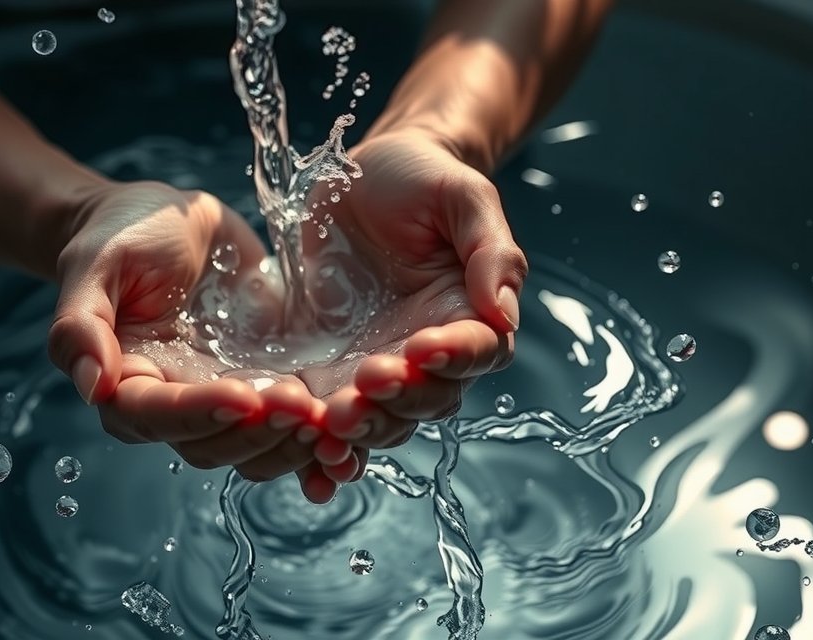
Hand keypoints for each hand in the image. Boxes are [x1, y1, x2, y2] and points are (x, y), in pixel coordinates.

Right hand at [46, 181, 323, 480]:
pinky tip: (353, 437)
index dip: (199, 414)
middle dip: (259, 431)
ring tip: (333, 415)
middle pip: (214, 445)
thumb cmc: (122, 236)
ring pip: (258, 446)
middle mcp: (175, 407)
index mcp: (128, 385)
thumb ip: (81, 325)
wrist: (168, 221)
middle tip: (300, 404)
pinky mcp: (267, 385)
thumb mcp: (96, 265)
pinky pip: (292, 427)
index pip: (157, 418)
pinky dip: (322, 441)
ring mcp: (224, 400)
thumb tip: (91, 386)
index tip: (242, 395)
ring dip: (295, 441)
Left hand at [296, 128, 526, 471]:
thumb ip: (490, 248)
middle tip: (367, 382)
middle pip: (428, 398)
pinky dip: (323, 450)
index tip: (424, 346)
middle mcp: (426, 354)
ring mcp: (377, 368)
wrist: (356, 179)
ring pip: (381, 419)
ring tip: (330, 422)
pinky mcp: (327, 373)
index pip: (476, 351)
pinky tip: (309, 467)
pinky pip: (330, 421)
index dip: (455, 357)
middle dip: (399, 398)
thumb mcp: (461, 195)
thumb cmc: (419, 180)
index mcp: (468, 314)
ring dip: (360, 429)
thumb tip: (503, 308)